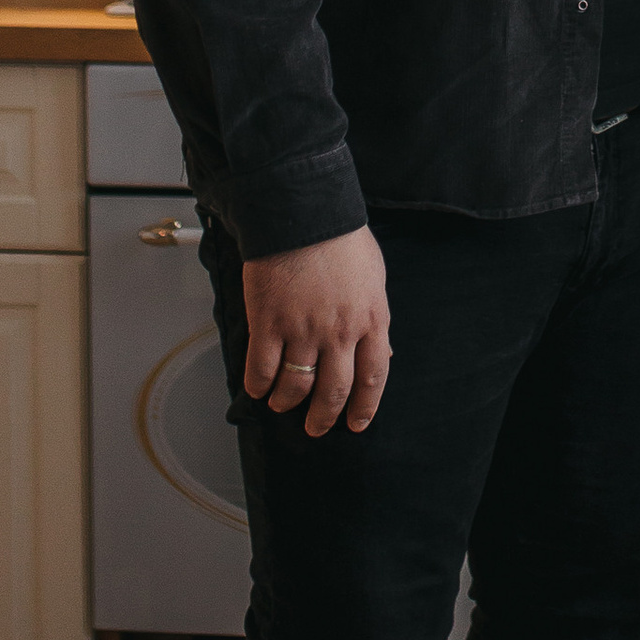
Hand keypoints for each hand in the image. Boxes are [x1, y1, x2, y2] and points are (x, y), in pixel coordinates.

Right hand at [242, 224, 390, 434]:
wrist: (302, 212)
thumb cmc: (339, 238)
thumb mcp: (374, 277)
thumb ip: (375, 316)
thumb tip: (382, 351)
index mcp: (372, 319)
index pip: (374, 377)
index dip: (364, 407)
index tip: (356, 423)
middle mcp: (340, 332)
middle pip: (334, 391)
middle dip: (324, 417)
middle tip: (315, 427)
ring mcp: (303, 330)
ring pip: (296, 386)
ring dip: (288, 402)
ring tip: (282, 405)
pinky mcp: (269, 324)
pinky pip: (262, 369)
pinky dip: (259, 385)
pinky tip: (258, 388)